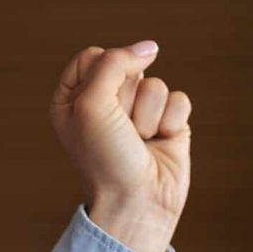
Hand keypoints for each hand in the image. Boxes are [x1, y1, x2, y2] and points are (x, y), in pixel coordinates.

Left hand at [50, 41, 191, 251]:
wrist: (136, 204)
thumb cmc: (105, 159)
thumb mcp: (92, 104)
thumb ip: (114, 63)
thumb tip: (150, 47)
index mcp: (73, 99)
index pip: (94, 56)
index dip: (103, 76)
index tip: (99, 108)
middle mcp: (104, 104)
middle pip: (128, 69)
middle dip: (127, 100)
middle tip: (121, 132)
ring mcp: (139, 113)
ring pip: (156, 85)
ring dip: (148, 116)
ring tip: (140, 142)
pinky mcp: (168, 122)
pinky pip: (179, 98)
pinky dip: (171, 122)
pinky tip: (160, 144)